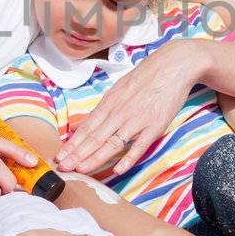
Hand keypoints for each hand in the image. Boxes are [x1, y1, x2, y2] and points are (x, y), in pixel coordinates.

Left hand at [55, 39, 206, 174]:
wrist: (173, 66)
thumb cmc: (147, 76)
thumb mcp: (120, 87)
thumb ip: (105, 106)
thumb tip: (87, 121)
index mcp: (110, 102)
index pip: (87, 127)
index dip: (73, 143)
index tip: (60, 155)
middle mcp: (120, 112)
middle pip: (95, 137)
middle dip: (77, 154)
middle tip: (63, 167)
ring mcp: (137, 120)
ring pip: (112, 142)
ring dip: (95, 157)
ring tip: (81, 169)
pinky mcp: (155, 125)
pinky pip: (140, 145)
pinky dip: (129, 158)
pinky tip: (118, 169)